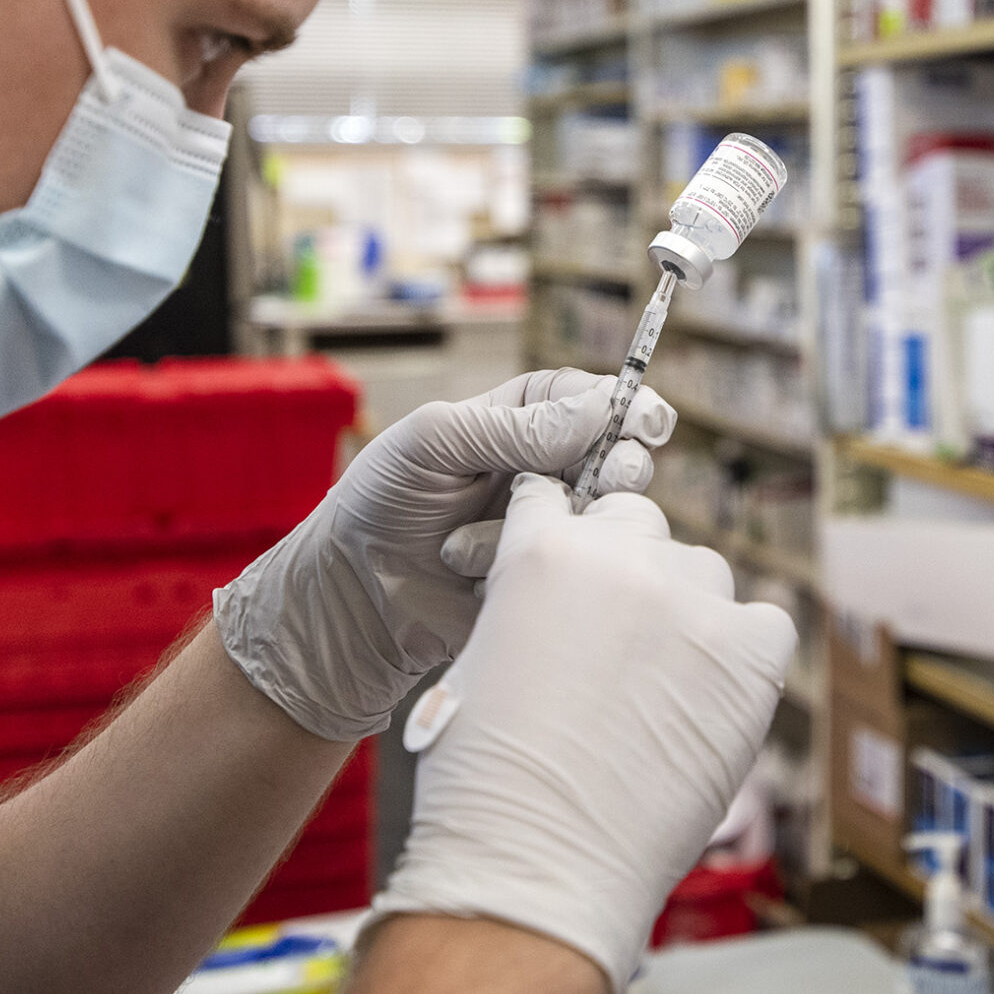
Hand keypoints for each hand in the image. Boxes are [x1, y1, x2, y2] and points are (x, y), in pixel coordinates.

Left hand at [216, 371, 674, 740]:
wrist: (350, 594)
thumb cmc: (380, 502)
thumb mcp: (436, 442)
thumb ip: (515, 426)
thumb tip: (599, 409)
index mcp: (519, 419)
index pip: (589, 399)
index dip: (623, 406)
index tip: (643, 418)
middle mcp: (544, 470)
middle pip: (617, 456)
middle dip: (622, 462)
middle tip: (610, 476)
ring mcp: (548, 527)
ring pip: (606, 516)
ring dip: (567, 518)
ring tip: (514, 526)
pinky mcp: (546, 580)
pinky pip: (576, 570)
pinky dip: (539, 565)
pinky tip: (484, 567)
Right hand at [368, 474, 796, 993]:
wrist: (537, 863)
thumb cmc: (487, 786)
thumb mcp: (478, 662)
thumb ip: (527, 607)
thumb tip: (560, 606)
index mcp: (542, 549)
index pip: (557, 502)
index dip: (562, 539)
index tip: (571, 575)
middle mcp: (622, 557)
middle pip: (639, 526)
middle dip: (627, 570)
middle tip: (618, 639)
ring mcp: (692, 603)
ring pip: (705, 572)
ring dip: (687, 611)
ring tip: (663, 685)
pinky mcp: (749, 656)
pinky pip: (767, 626)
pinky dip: (748, 654)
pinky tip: (715, 698)